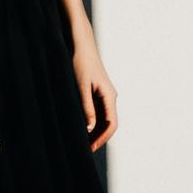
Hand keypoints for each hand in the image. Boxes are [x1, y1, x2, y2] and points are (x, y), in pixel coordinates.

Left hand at [71, 36, 117, 153]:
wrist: (81, 43)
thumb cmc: (81, 61)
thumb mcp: (81, 86)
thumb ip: (87, 108)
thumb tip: (90, 129)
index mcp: (109, 95)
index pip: (112, 124)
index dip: (103, 139)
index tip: (91, 148)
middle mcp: (110, 96)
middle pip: (109, 123)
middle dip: (99, 137)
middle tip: (85, 149)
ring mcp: (105, 94)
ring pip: (104, 118)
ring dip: (96, 130)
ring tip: (83, 140)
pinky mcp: (98, 91)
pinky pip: (98, 110)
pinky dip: (92, 120)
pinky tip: (82, 125)